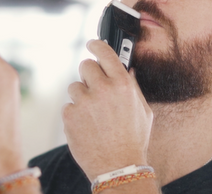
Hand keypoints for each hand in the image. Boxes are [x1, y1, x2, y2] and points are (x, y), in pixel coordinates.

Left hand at [63, 39, 153, 180]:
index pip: (105, 52)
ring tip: (93, 115)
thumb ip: (133, 87)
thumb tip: (126, 69)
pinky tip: (87, 126)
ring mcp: (84, 102)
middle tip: (95, 89)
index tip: (92, 44)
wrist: (118, 167)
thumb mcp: (143, 110)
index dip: (96, 45)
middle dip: (89, 76)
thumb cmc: (133, 140)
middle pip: (85, 66)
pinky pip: (68, 105)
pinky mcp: (70, 115)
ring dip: (81, 96)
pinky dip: (75, 114)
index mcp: (122, 84)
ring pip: (74, 86)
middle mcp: (103, 89)